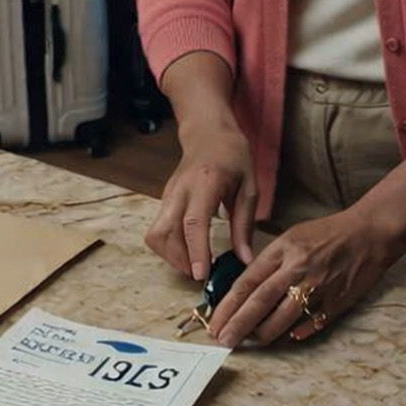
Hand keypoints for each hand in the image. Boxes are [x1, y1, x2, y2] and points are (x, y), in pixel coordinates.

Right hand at [145, 122, 256, 281]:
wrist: (208, 131)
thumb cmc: (233, 156)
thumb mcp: (249, 186)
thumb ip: (245, 224)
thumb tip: (244, 260)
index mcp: (206, 183)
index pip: (194, 221)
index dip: (195, 250)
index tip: (200, 274)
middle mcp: (181, 189)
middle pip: (166, 232)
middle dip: (179, 259)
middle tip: (200, 274)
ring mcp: (168, 194)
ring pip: (156, 233)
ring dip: (171, 255)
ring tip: (194, 264)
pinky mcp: (165, 199)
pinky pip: (159, 228)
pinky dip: (169, 246)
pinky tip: (188, 250)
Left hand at [207, 208, 391, 347]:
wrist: (369, 233)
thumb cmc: (328, 233)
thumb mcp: (292, 236)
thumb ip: (270, 261)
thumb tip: (247, 289)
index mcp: (283, 250)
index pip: (247, 282)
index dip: (228, 305)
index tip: (214, 320)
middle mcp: (297, 269)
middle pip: (259, 303)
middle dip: (237, 325)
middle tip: (222, 340)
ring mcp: (316, 288)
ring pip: (281, 320)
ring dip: (261, 335)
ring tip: (248, 343)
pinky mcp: (335, 303)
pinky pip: (310, 325)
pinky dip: (295, 333)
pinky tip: (284, 339)